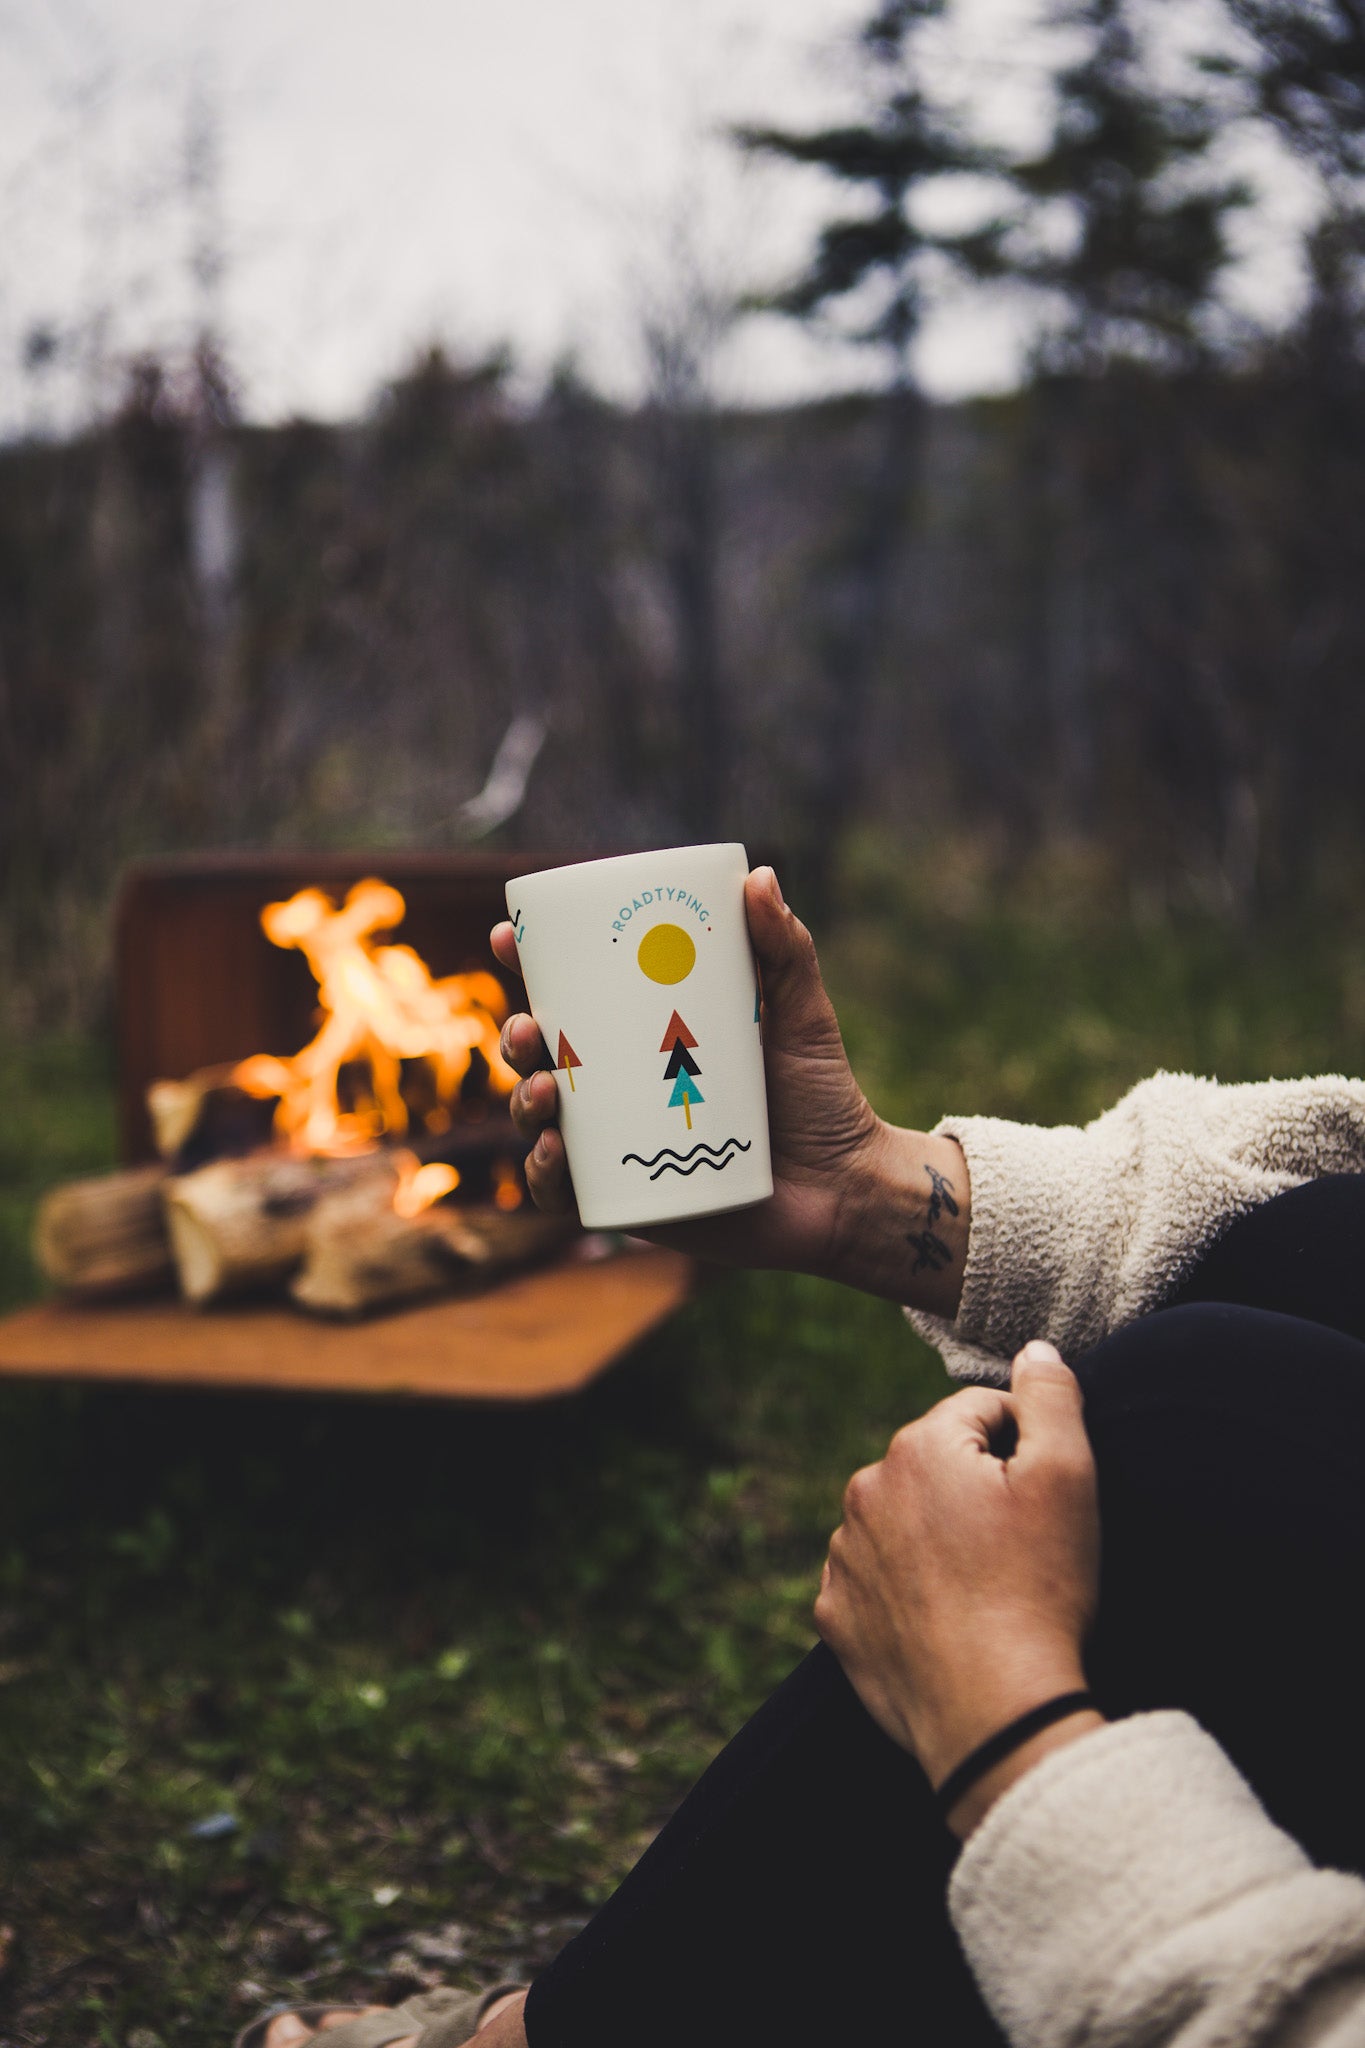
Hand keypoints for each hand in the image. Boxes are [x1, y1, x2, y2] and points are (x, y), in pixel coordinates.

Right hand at [490, 866, 969, 1310]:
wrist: (846, 1188)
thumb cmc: (822, 1096)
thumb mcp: (801, 1013)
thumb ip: (785, 948)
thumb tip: (759, 875)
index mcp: (646, 1036)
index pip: (573, 997)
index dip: (528, 967)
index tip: (508, 939)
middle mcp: (623, 1089)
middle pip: (541, 1057)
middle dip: (516, 1038)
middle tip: (531, 1028)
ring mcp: (620, 1145)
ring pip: (541, 1120)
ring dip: (521, 1100)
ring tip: (541, 1089)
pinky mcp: (629, 1202)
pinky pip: (564, 1192)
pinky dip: (542, 1174)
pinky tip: (552, 1151)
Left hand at [815, 1342, 1102, 1834]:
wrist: (995, 1712)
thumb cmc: (1039, 1590)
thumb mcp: (1069, 1477)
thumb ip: (1051, 1397)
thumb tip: (1034, 1350)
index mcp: (918, 1447)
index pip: (982, 1413)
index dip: (1027, 1447)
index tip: (1049, 1500)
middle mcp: (865, 1490)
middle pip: (938, 1465)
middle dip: (978, 1490)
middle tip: (1023, 1549)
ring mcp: (844, 1556)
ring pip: (904, 1522)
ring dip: (940, 1538)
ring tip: (988, 1589)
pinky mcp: (836, 1616)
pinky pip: (877, 1581)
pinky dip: (908, 1590)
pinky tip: (949, 1619)